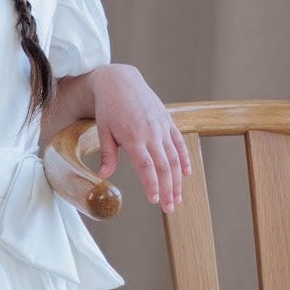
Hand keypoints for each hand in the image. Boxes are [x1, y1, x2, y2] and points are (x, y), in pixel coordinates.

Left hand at [91, 64, 192, 212]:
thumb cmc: (108, 108)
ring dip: (177, 180)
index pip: (147, 166)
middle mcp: (151, 133)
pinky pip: (179, 143)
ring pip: (174, 158)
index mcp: (134, 137)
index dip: (152, 185)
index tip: (155, 200)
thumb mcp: (103, 131)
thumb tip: (103, 175)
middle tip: (169, 208)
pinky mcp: (168, 122)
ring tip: (177, 198)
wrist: (121, 81)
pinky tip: (186, 174)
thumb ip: (107, 154)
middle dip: (168, 189)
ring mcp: (162, 127)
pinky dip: (184, 159)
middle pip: (164, 166)